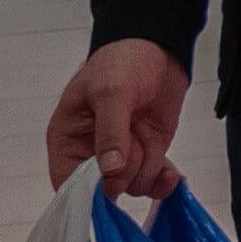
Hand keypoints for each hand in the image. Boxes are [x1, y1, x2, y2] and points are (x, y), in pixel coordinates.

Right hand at [49, 41, 191, 199]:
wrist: (157, 49)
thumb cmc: (122, 63)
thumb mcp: (111, 92)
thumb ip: (110, 132)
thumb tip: (109, 170)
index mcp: (68, 139)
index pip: (67, 182)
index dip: (87, 192)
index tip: (112, 181)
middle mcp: (91, 153)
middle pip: (103, 189)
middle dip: (126, 174)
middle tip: (136, 143)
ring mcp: (122, 155)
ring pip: (132, 186)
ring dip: (147, 169)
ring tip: (147, 136)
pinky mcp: (147, 153)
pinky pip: (152, 181)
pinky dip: (164, 181)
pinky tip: (172, 174)